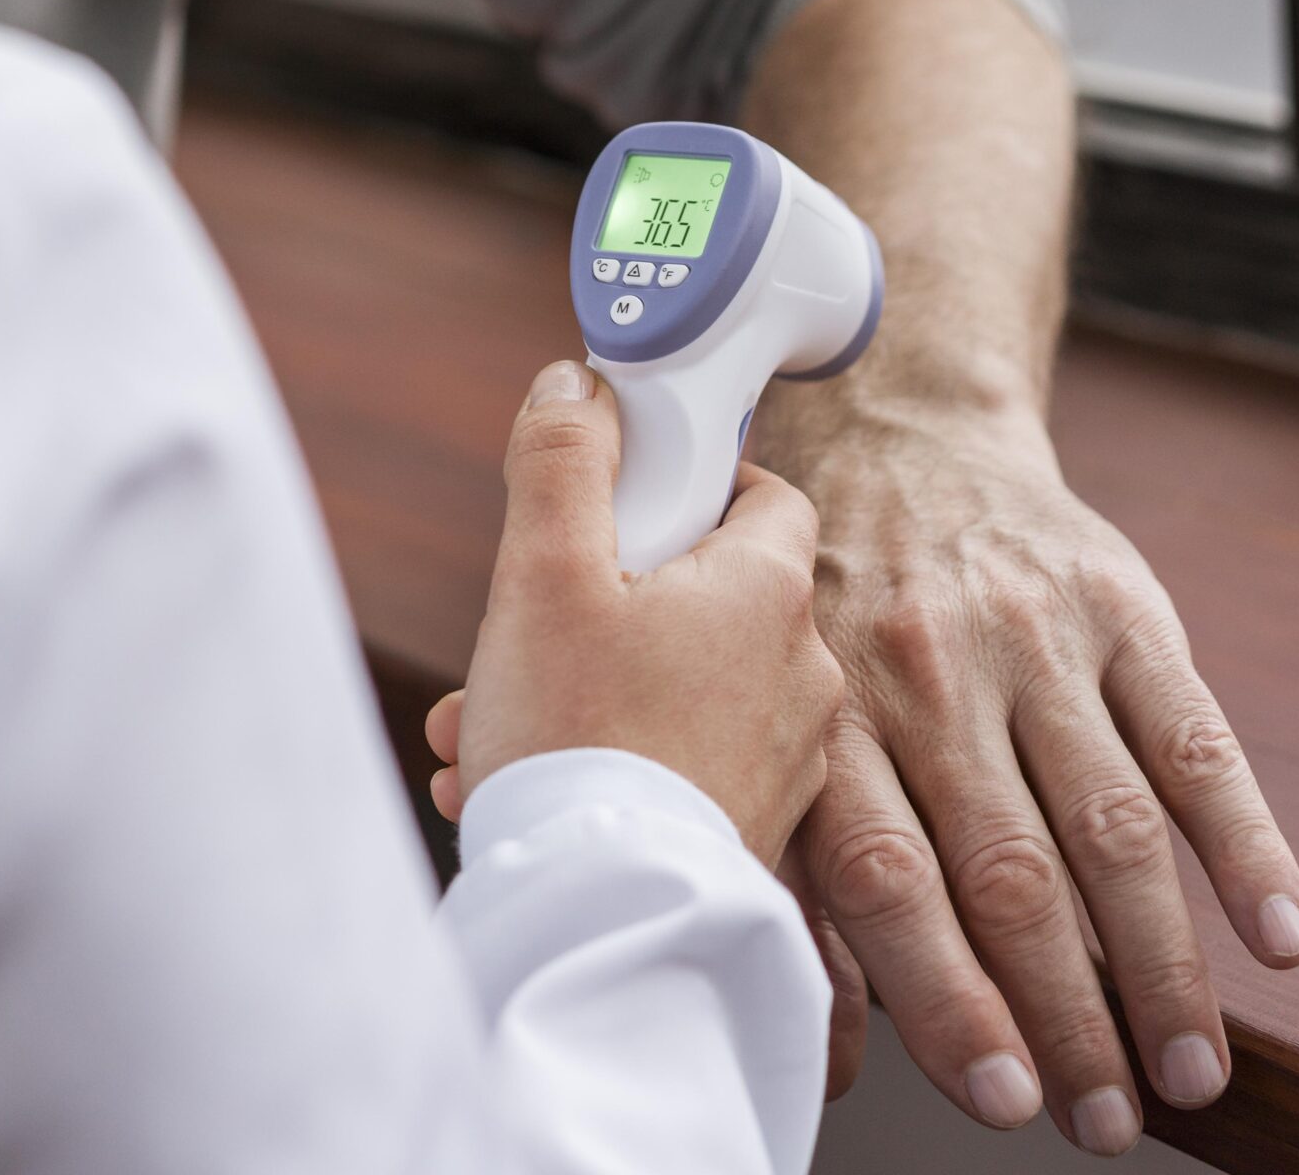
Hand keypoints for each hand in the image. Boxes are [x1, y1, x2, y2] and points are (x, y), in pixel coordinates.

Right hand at [423, 361, 844, 864]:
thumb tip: (575, 384)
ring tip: (496, 724)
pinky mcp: (755, 824)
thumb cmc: (580, 738)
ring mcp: (786, 757)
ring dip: (587, 689)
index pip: (764, 491)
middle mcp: (802, 671)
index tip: (621, 501)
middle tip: (524, 631)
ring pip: (678, 686)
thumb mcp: (545, 572)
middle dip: (601, 606)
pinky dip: (612, 757)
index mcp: (767, 590)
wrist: (602, 914)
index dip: (690, 479)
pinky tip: (525, 781)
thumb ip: (564, 462)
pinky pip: (680, 761)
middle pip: (706, 594)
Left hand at [782, 405, 1298, 1154]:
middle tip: (1108, 1117)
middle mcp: (930, 675)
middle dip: (1066, 1014)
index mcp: (830, 708)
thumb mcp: (771, 699)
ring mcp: (1033, 640)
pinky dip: (1245, 843)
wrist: (891, 423)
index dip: (943, 996)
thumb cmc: (817, 601)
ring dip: (1159, 962)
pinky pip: (1193, 738)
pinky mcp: (1122, 606)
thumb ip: (789, 843)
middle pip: (1011, 874)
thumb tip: (822, 1022)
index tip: (998, 1095)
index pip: (886, 878)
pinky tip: (1278, 935)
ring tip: (1189, 1065)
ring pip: (1109, 825)